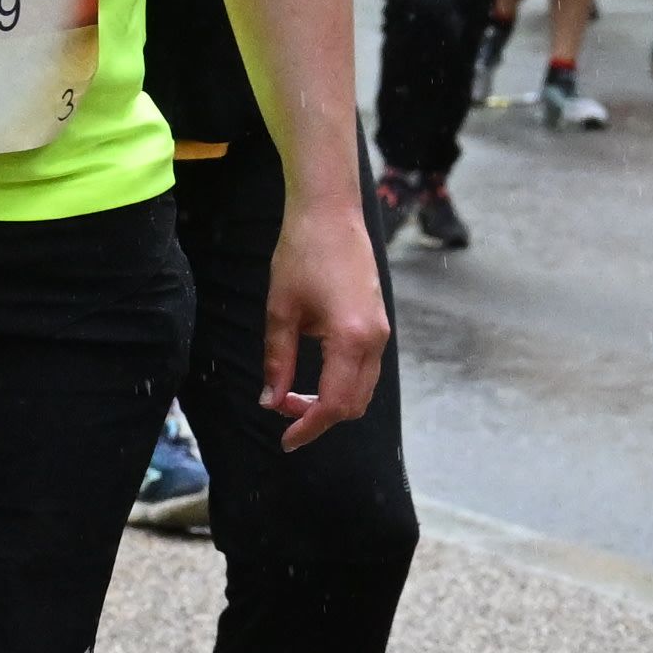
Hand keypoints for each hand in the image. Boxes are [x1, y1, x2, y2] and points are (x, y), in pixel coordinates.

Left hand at [255, 191, 392, 447]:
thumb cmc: (301, 254)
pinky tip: (314, 375)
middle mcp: (375, 339)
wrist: (330, 212)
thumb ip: (278, 361)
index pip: (335, 404)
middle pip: (354, 404)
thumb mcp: (280, 311)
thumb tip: (271, 401)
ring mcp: (381, 331)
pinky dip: (342, 383)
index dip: (309, 427)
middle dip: (319, 416)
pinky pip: (366, 369)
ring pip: (363, 389)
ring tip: (294, 394)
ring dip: (332, 401)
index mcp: (351, 338)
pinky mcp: (378, 322)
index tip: (286, 440)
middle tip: (283, 409)